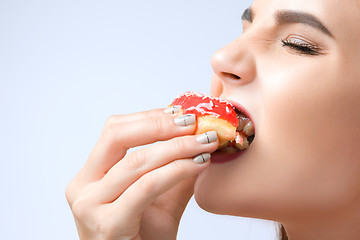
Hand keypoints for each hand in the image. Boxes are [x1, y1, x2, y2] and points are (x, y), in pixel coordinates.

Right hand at [66, 108, 218, 239]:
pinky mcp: (107, 224)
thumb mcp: (160, 197)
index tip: (180, 113)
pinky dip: (176, 170)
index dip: (149, 117)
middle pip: (117, 137)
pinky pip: (147, 186)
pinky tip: (198, 164)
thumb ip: (174, 168)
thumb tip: (198, 138)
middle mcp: (83, 187)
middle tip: (192, 122)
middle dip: (160, 126)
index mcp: (91, 176)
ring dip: (176, 148)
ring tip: (204, 142)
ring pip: (136, 162)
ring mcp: (90, 206)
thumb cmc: (145, 237)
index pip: (115, 131)